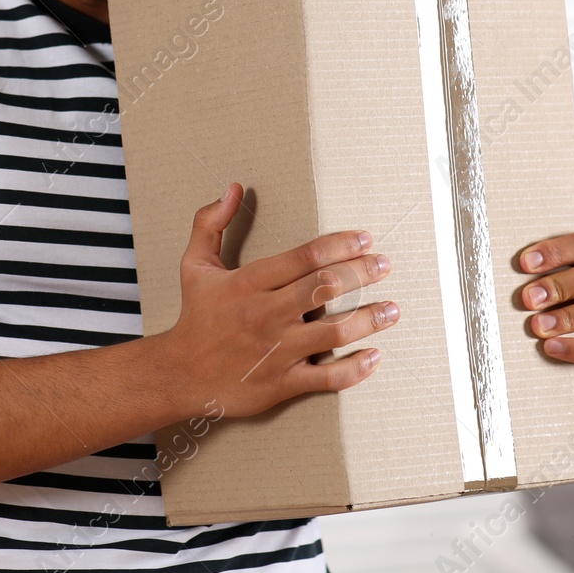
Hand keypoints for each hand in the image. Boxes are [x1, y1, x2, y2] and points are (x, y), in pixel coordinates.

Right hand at [161, 182, 400, 418]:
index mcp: (248, 283)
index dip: (340, 245)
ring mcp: (276, 351)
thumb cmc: (195, 317)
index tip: (365, 239)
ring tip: (393, 309)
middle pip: (324, 288)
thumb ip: (211, 223)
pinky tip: (375, 356)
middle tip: (385, 265)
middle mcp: (265, 314)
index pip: (304, 257)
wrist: (180, 374)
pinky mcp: (282, 383)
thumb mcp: (194, 265)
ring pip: (333, 332)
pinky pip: (327, 378)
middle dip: (362, 274)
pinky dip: (355, 369)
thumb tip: (233, 188)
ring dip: (369, 319)